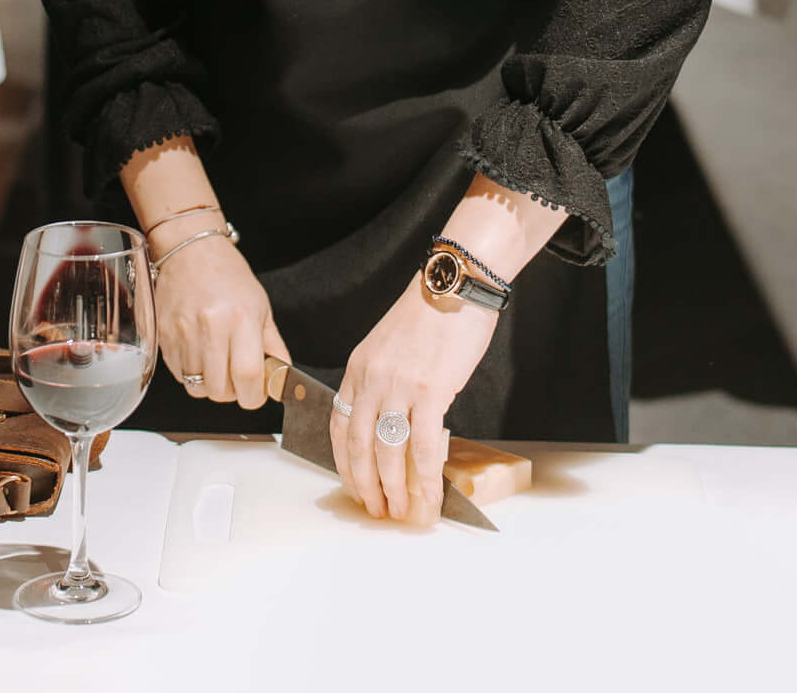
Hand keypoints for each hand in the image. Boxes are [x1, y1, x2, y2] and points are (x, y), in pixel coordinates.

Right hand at [153, 232, 286, 409]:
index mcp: (241, 318)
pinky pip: (178, 375)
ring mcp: (183, 333)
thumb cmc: (228, 275)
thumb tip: (282, 376)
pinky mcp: (163, 336)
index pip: (248, 376)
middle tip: (236, 378)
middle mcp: (211, 327)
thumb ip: (273, 345)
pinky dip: (191, 374)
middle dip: (232, 393)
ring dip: (210, 385)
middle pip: (220, 390)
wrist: (191, 251)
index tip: (256, 393)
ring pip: (197, 387)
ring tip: (217, 364)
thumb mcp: (261, 306)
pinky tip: (199, 354)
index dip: (254, 396)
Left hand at [331, 284, 499, 525]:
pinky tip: (430, 495)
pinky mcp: (430, 392)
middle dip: (365, 485)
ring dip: (394, 489)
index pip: (341, 425)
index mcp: (358, 368)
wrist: (455, 285)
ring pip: (388, 452)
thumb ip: (382, 380)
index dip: (345, 462)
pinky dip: (426, 477)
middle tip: (375, 509)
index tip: (354, 484)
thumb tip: (392, 420)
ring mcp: (399, 387)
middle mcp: (371, 380)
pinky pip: (424, 446)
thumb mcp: (387, 345)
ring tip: (402, 511)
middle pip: (359, 446)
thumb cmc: (429, 313)